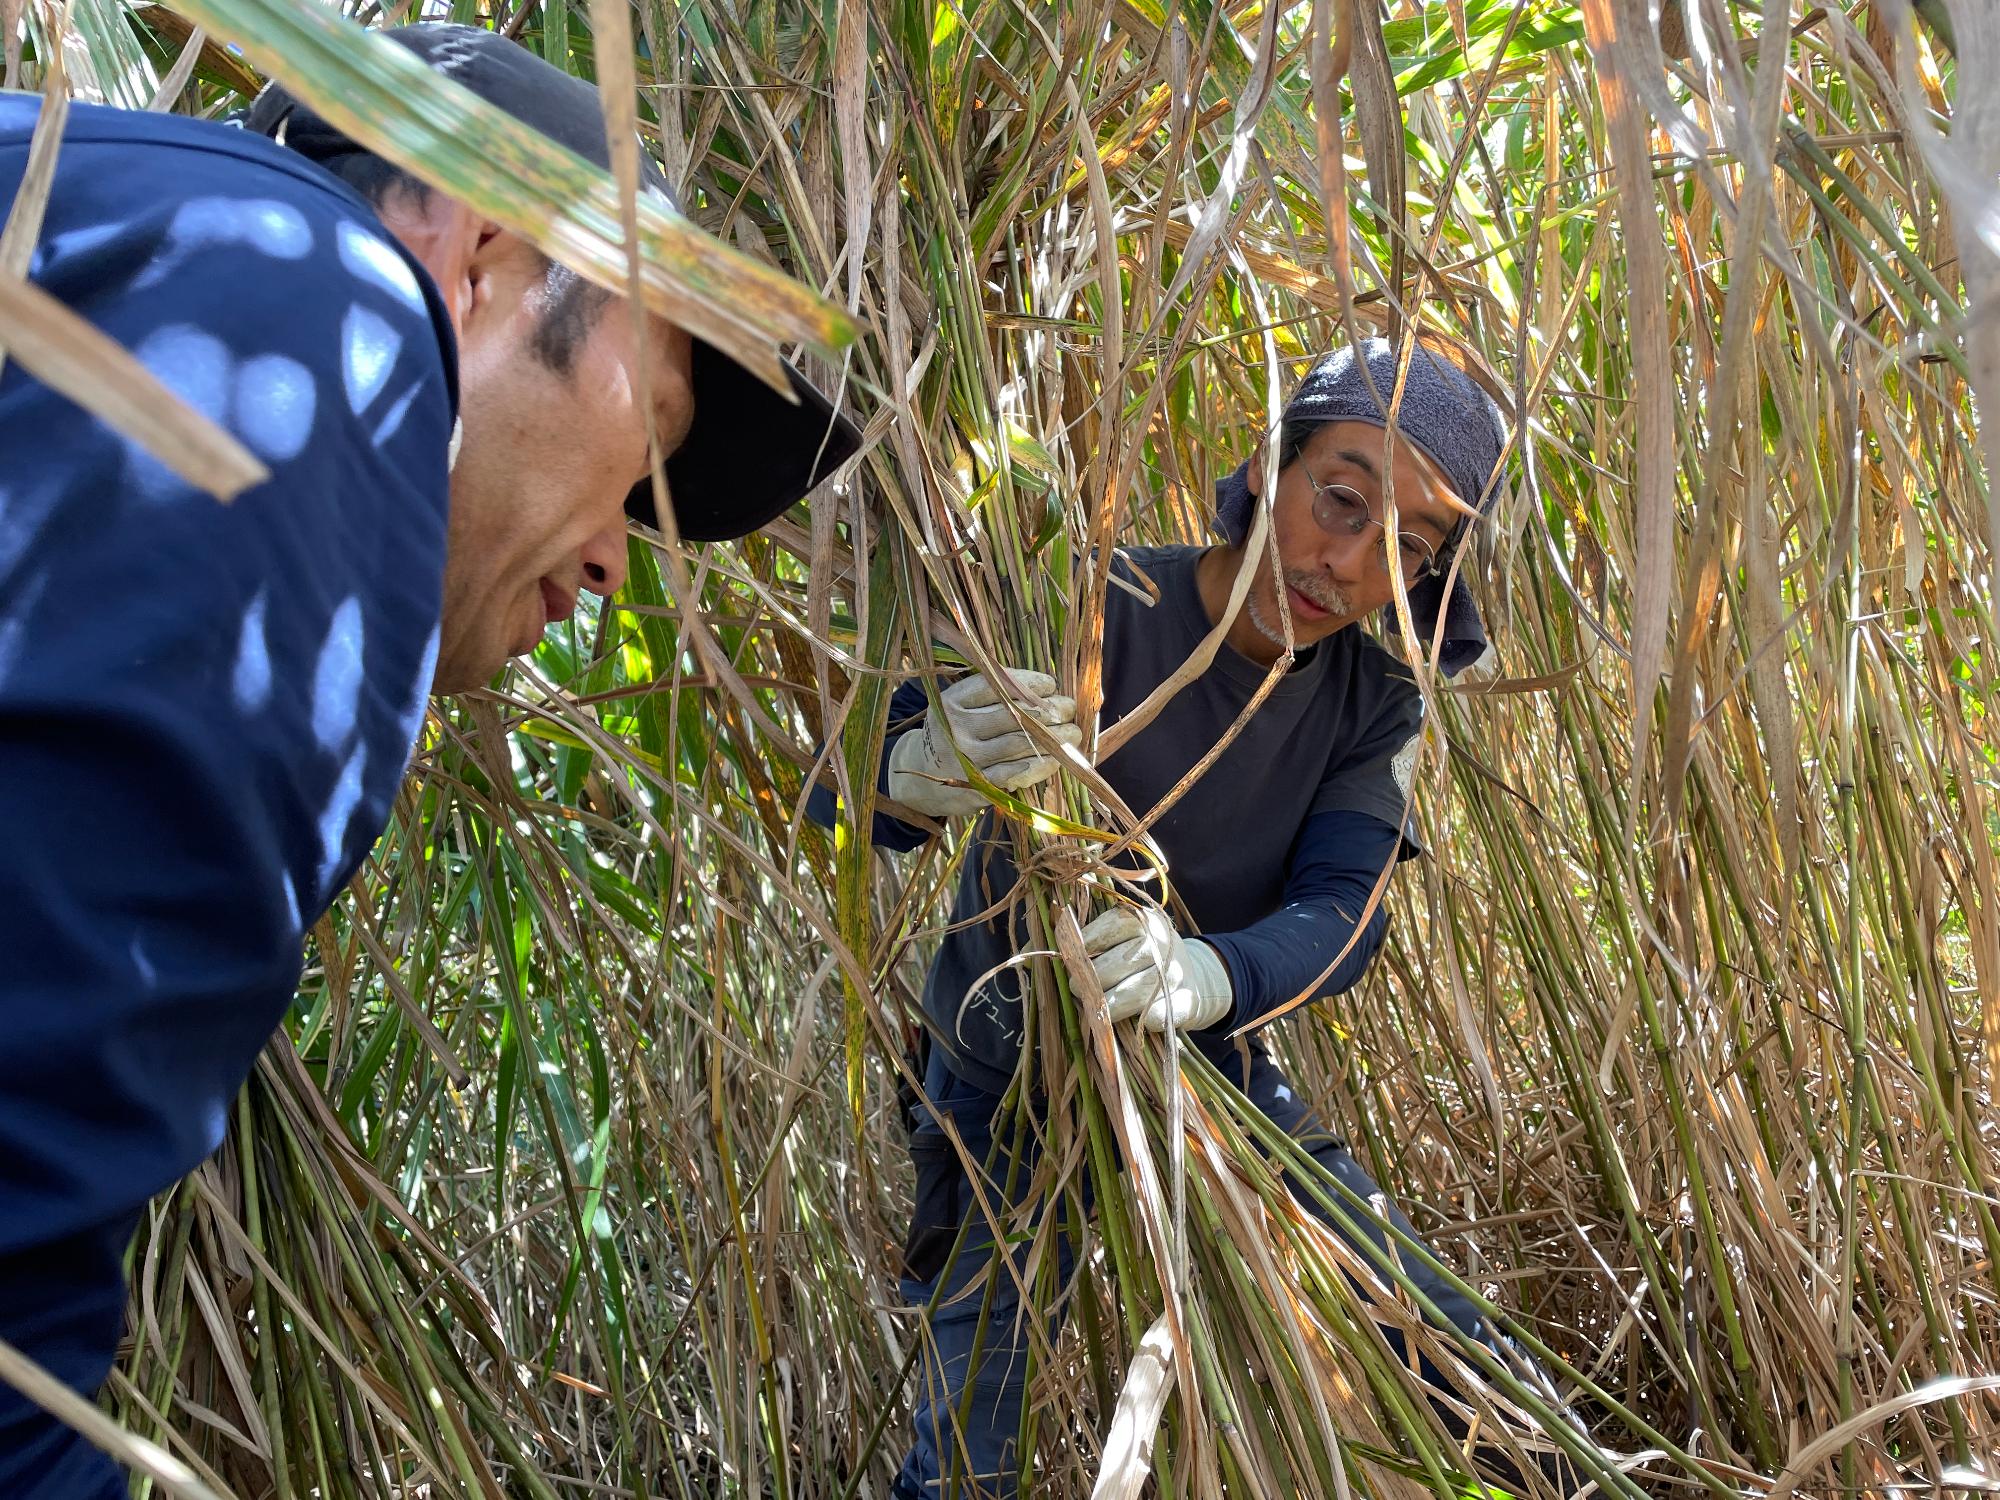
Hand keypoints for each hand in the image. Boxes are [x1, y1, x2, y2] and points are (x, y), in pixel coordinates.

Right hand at [887, 668, 1081, 817]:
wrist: (921, 774)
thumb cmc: (954, 731)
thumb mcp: (960, 706)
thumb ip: (992, 693)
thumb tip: (1046, 687)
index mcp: (952, 702)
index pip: (996, 686)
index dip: (1028, 683)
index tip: (1051, 684)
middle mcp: (957, 729)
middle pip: (1013, 715)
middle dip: (1049, 710)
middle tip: (1069, 708)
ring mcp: (966, 760)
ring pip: (1020, 745)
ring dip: (1054, 739)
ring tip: (1073, 733)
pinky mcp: (976, 786)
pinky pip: (1016, 774)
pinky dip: (1042, 765)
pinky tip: (1057, 758)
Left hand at [1076, 907, 1232, 1032]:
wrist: (1190, 977)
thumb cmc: (1143, 956)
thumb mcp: (1126, 936)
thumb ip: (1098, 938)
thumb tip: (1063, 951)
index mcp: (1146, 921)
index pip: (1111, 927)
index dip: (1086, 944)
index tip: (1071, 957)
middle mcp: (1163, 945)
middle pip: (1118, 962)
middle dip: (1091, 979)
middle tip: (1076, 988)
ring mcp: (1176, 974)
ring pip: (1133, 992)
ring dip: (1107, 1004)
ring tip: (1093, 1007)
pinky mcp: (1185, 1003)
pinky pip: (1154, 1016)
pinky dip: (1136, 1021)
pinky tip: (1125, 1020)